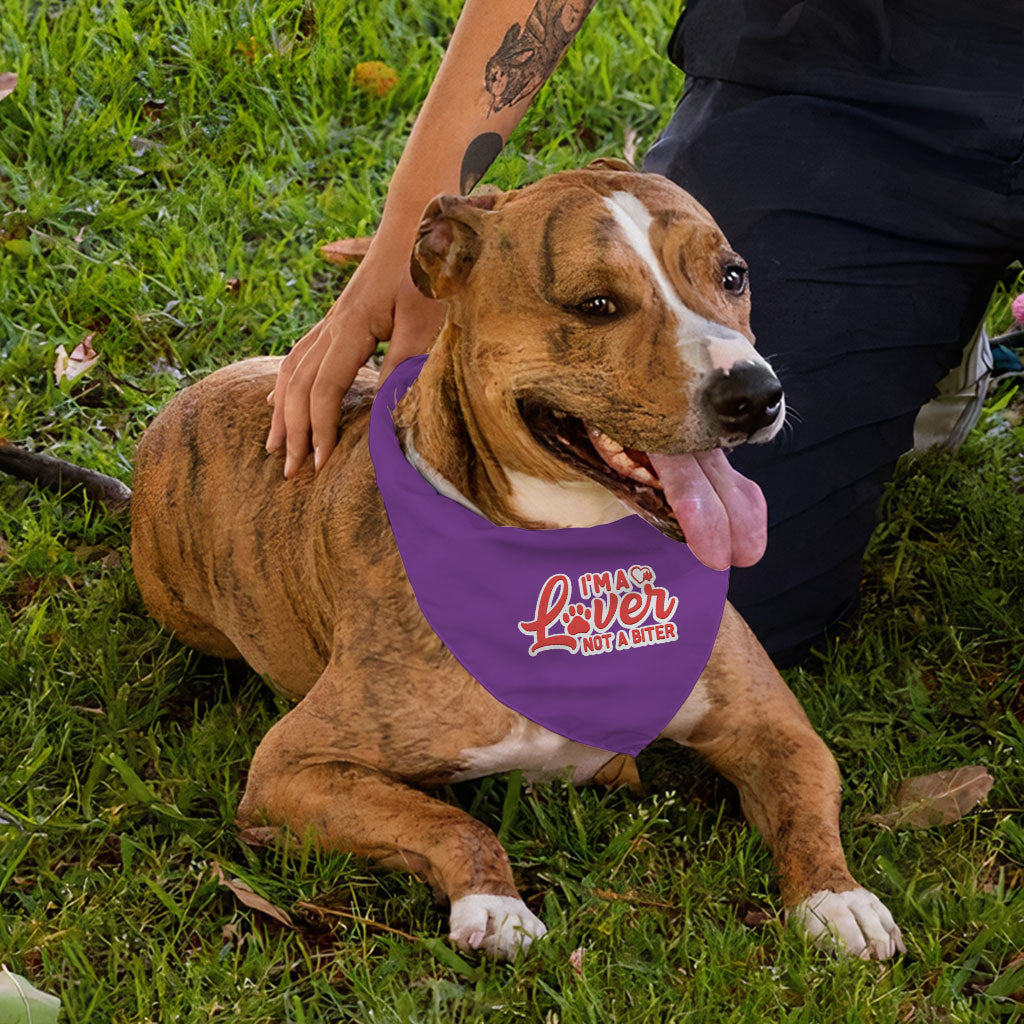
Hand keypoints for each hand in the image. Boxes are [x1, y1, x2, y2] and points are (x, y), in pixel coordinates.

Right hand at [266, 245, 445, 476]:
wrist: (419, 221)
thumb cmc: (428, 269)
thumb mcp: (425, 320)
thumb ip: (405, 365)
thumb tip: (387, 413)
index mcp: (350, 327)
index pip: (324, 389)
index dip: (320, 429)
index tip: (321, 465)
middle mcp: (332, 325)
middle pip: (298, 385)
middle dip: (293, 430)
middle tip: (291, 472)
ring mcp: (332, 320)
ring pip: (292, 370)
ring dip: (283, 411)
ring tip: (275, 446)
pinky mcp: (340, 318)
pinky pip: (299, 355)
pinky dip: (286, 384)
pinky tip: (278, 399)